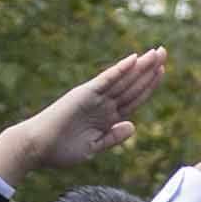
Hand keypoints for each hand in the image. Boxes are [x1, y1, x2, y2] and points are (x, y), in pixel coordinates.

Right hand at [0, 46, 170, 186]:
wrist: (37, 148)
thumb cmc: (60, 150)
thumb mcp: (93, 147)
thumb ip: (112, 137)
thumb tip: (133, 126)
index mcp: (106, 117)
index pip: (133, 98)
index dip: (148, 85)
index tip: (161, 71)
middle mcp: (103, 104)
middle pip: (132, 85)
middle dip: (149, 69)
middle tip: (164, 51)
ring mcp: (94, 97)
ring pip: (123, 80)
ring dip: (141, 66)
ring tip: (157, 52)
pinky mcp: (84, 94)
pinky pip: (106, 80)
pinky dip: (120, 70)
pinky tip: (134, 59)